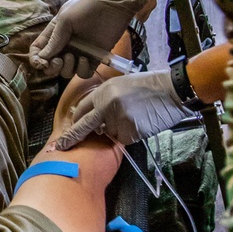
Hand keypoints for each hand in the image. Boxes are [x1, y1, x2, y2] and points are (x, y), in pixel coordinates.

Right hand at [30, 0, 146, 77]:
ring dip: (66, 69)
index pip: (38, 50)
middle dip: (51, 68)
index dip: (36, 59)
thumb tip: (43, 57)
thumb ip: (54, 39)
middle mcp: (65, 45)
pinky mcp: (94, 59)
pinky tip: (85, 59)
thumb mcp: (65, 19)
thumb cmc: (86, 6)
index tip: (41, 62)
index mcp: (54, 34)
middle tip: (58, 61)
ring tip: (72, 57)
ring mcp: (79, 53)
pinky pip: (83, 73)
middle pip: (51, 65)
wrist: (112, 4)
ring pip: (66, 72)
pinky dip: (81, 70)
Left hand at [55, 69, 185, 148]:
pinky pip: (124, 138)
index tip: (68, 128)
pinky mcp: (130, 131)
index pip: (82, 108)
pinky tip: (140, 123)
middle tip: (62, 146)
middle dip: (72, 137)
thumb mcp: (121, 85)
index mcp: (103, 91)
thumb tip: (95, 117)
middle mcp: (106, 105)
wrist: (171, 91)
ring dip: (117, 130)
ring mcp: (118, 119)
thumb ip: (105, 100)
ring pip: (110, 133)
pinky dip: (130, 134)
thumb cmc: (148, 86)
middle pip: (85, 125)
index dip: (76, 120)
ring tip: (134, 116)